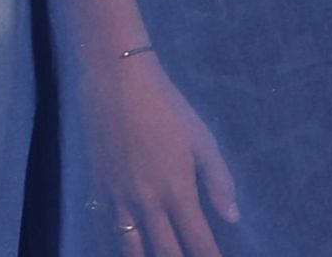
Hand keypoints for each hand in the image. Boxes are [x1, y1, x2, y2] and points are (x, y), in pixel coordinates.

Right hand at [78, 54, 238, 256]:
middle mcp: (146, 203)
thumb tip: (233, 217)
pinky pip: (106, 232)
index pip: (197, 238)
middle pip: (164, 250)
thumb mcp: (203, 141)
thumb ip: (219, 181)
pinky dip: (116, 246)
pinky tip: (125, 249)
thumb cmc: (169, 111)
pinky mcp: (98, 193)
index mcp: (177, 190)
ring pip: (130, 248)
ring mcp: (118, 201)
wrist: (118, 90)